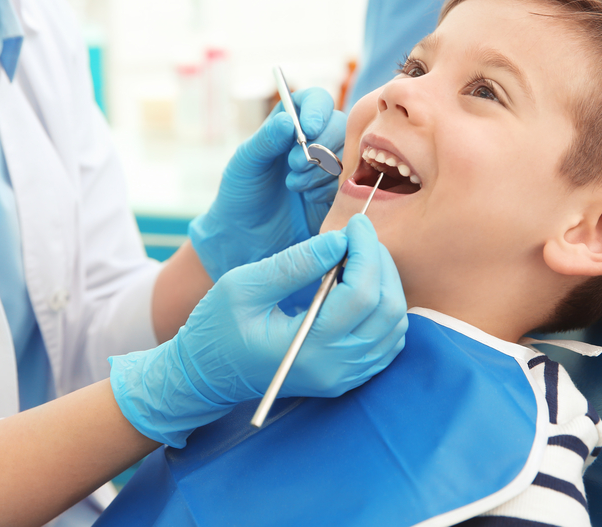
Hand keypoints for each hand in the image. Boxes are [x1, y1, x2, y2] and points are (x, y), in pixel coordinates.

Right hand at [110, 215, 407, 446]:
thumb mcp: (244, 286)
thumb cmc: (216, 328)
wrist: (207, 376)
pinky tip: (361, 286)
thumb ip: (294, 264)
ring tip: (359, 257)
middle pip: (387, 310)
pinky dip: (385, 309)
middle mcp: (335, 369)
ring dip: (386, 284)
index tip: (355, 223)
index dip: (365, 252)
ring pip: (394, 326)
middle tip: (359, 236)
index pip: (361, 295)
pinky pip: (387, 342)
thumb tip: (339, 241)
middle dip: (380, 263)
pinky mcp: (346, 377)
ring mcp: (344, 377)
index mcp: (308, 348)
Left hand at [188, 87, 346, 280]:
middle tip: (294, 164)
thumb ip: (266, 140)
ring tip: (294, 185)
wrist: (246, 238)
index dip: (317, 110)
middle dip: (319, 145)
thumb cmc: (241, 194)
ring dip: (321, 169)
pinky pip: (349, 182)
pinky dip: (329, 188)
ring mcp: (329, 166)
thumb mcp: (245, 163)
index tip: (308, 128)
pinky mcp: (339, 192)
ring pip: (346, 154)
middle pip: (339, 125)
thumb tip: (287, 120)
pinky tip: (308, 198)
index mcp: (290, 123)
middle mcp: (314, 140)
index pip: (316, 101)